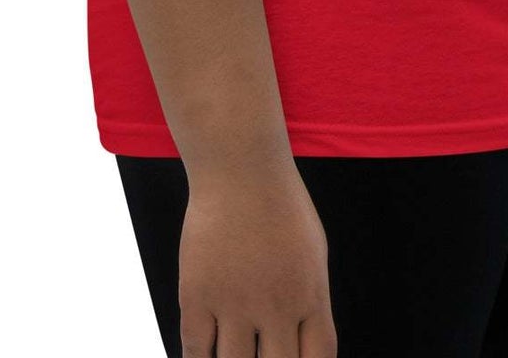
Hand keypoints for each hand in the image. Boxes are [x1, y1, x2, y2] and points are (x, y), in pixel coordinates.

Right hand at [177, 166, 336, 356]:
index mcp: (310, 295)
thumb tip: (303, 347)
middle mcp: (276, 306)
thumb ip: (310, 303)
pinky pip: (195, 352)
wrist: (240, 168)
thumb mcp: (312, 252)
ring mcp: (234, 303)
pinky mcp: (197, 296)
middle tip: (261, 354)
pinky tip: (207, 354)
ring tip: (236, 352)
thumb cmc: (280, 207)